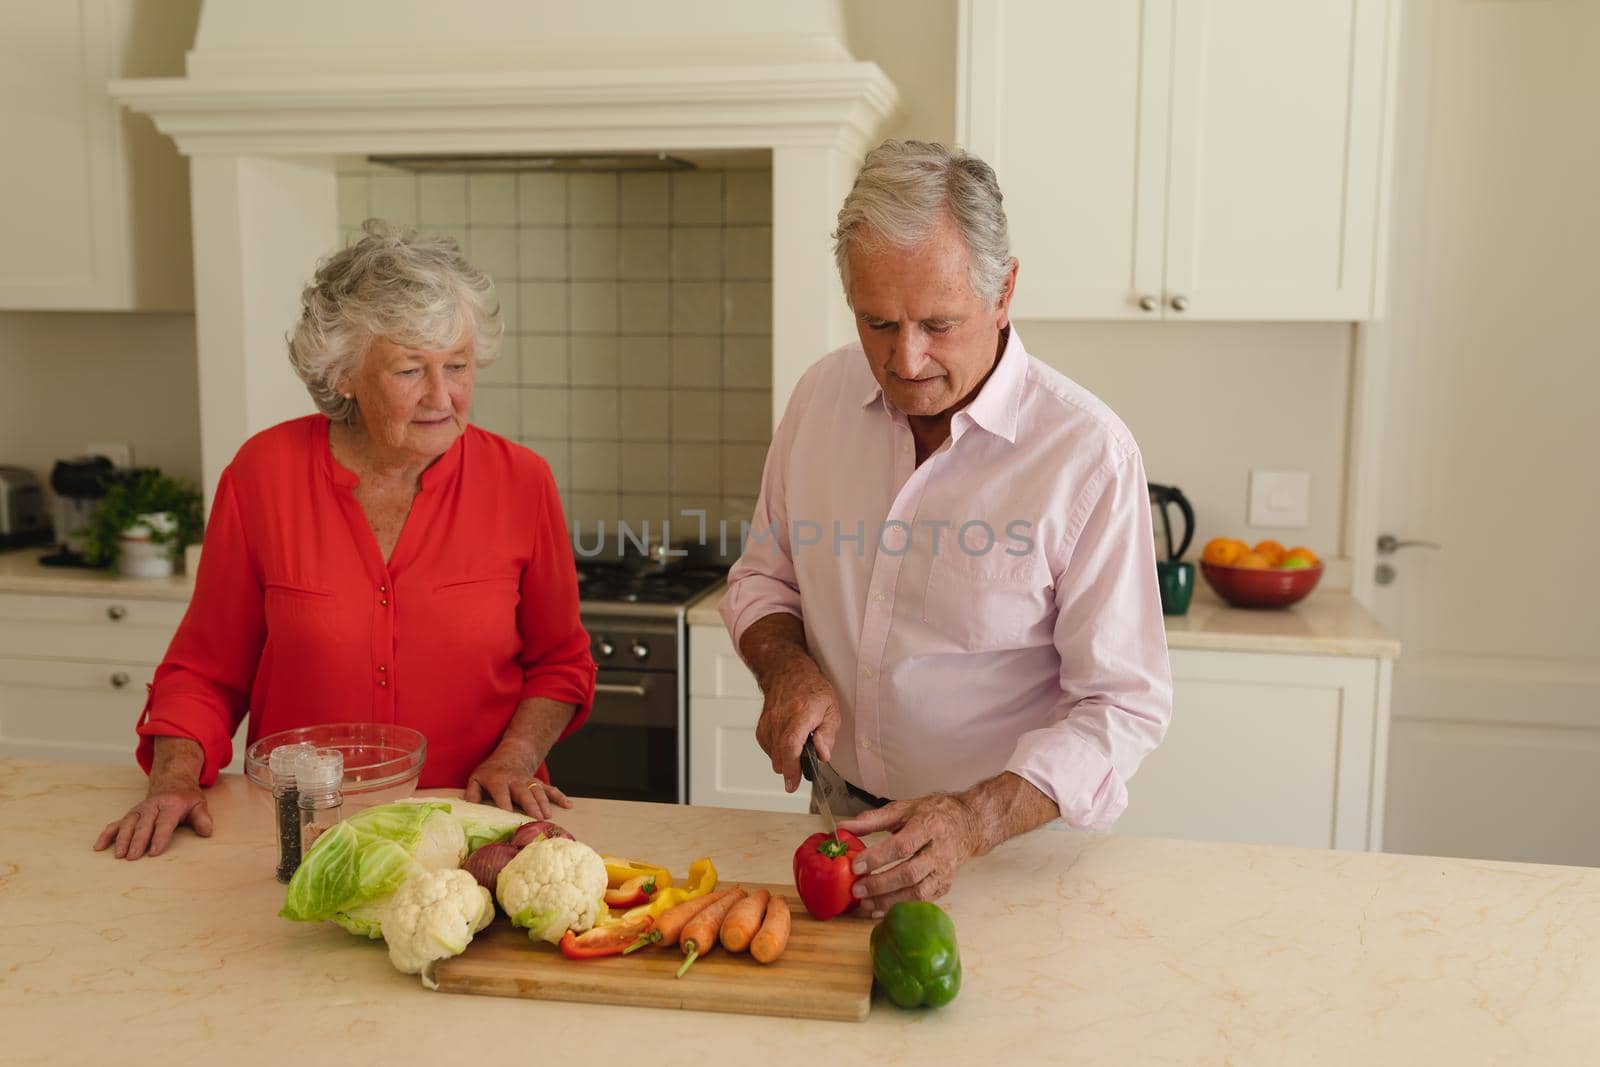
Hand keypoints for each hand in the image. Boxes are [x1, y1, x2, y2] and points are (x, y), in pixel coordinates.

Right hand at [93, 778, 212, 859]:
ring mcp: (139, 811)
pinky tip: (99, 847)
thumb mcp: (199, 804)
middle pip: (144, 825)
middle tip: (133, 857)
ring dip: (122, 839)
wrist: (171, 782)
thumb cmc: (186, 798)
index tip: (154, 852)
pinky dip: (107, 835)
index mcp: (170, 805)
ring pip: (128, 824)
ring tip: (119, 856)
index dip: (159, 837)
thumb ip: (202, 818)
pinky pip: (116, 824)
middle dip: (138, 841)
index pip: (164, 822)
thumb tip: (207, 832)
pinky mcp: (130, 815)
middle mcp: (152, 807)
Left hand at [465, 745, 572, 817]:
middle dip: (530, 805)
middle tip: (536, 818)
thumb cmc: (491, 772)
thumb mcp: (476, 778)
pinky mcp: (538, 783)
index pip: (502, 794)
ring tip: (547, 816)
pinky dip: (560, 796)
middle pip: (524, 793)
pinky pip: (551, 789)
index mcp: (498, 780)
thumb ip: (472, 793)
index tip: (509, 817)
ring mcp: (529, 781)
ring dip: (543, 803)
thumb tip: (469, 808)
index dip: (505, 805)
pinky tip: (568, 805)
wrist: (511, 755)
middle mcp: (516, 781)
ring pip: (538, 792)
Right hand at [754, 659, 841, 793]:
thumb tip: (823, 755)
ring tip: (799, 746)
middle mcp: (780, 719)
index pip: (790, 745)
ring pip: (774, 757)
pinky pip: (769, 751)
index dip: (791, 768)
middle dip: (792, 770)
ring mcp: (767, 724)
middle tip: (803, 768)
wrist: (787, 673)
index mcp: (800, 713)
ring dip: (787, 759)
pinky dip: (779, 752)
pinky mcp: (761, 729)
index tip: (793, 783)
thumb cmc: (811, 689)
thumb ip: (828, 734)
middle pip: (780, 756)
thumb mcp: (832, 709)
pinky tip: (789, 742)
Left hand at [836, 794, 983, 916]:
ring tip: (865, 904)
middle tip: (857, 889)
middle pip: (910, 873)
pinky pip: (923, 901)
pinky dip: (900, 907)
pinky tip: (880, 909)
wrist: (968, 824)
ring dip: (889, 901)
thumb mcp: (903, 809)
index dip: (878, 858)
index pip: (903, 846)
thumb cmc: (932, 814)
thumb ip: (872, 820)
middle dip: (881, 884)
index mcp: (929, 826)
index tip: (856, 866)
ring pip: (918, 892)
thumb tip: (843, 828)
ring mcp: (945, 871)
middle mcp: (940, 851)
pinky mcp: (945, 885)